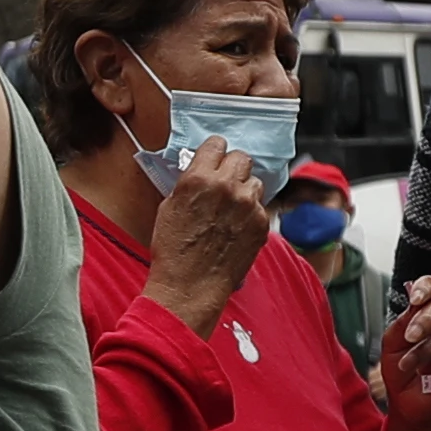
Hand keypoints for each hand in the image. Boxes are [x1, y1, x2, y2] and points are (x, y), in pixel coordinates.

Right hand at [141, 138, 272, 338]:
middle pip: (241, 158)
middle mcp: (226, 187)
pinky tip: (236, 229)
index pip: (216, 144)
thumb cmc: (174, 250)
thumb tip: (201, 172)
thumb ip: (190, 183)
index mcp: (198, 178)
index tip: (215, 159)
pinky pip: (261, 207)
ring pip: (255, 182)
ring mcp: (247, 205)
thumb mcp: (169, 207)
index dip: (214, 152)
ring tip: (232, 210)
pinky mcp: (261, 223)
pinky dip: (251, 214)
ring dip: (245, 191)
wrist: (190, 286)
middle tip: (226, 182)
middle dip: (233, 168)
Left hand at [379, 276, 430, 426]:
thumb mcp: (392, 343)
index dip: (427, 287)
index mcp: (428, 311)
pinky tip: (428, 370)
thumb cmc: (400, 370)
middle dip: (426, 320)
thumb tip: (413, 302)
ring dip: (429, 347)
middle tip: (409, 338)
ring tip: (411, 363)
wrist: (407, 402)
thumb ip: (403, 322)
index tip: (415, 298)